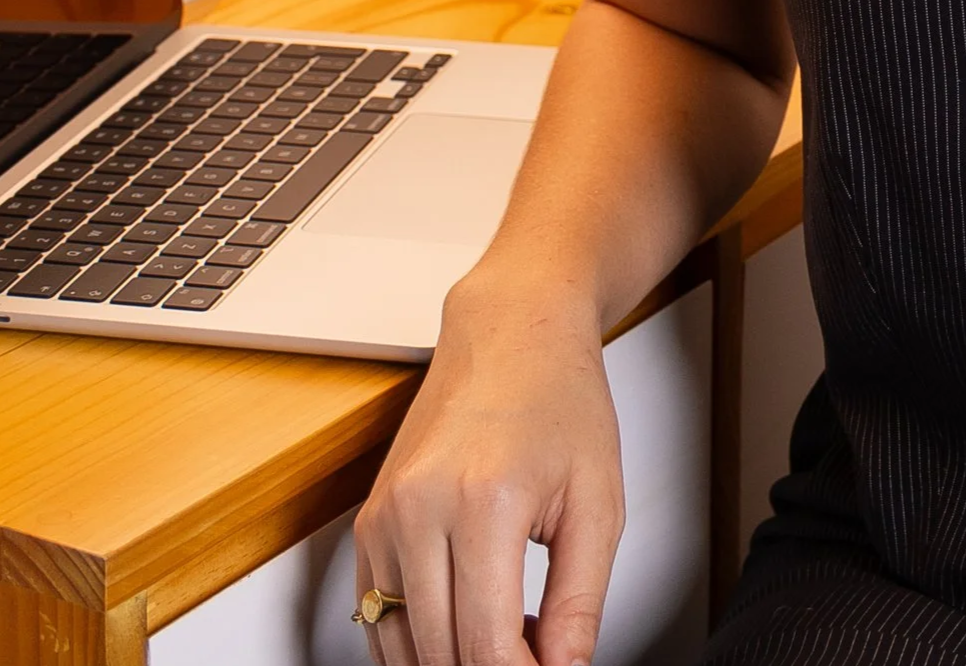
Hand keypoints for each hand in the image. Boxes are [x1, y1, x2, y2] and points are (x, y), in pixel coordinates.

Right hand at [353, 274, 625, 665]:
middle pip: (440, 656)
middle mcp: (418, 510)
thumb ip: (582, 600)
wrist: (512, 332)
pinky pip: (377, 619)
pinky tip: (473, 621)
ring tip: (515, 632)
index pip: (487, 648)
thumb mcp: (599, 499)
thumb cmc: (559, 397)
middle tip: (542, 652)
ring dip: (455, 661)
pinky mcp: (367, 524)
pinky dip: (420, 642)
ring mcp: (383, 518)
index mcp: (483, 501)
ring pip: (401, 649)